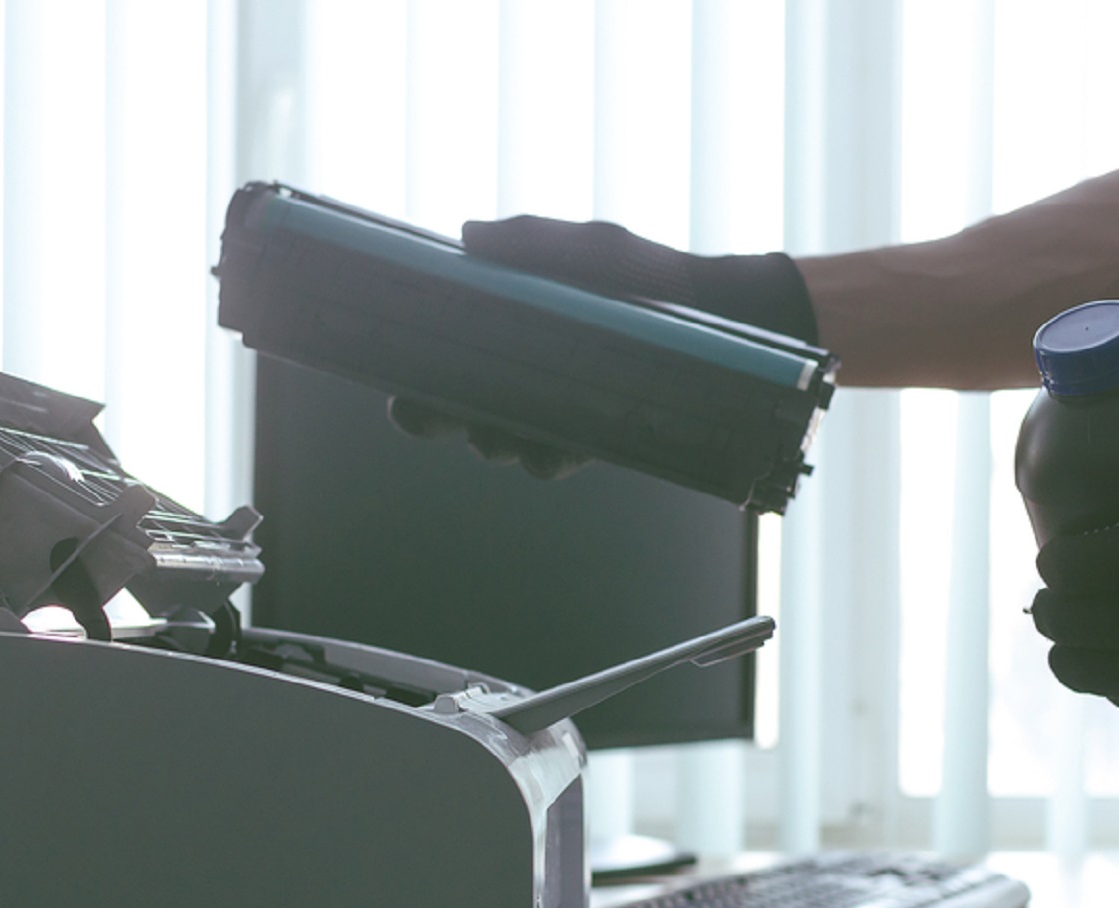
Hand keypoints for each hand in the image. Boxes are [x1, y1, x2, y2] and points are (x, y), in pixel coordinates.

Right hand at [386, 216, 820, 478]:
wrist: (726, 319)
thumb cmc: (652, 276)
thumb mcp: (594, 249)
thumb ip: (534, 242)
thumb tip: (468, 236)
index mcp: (506, 324)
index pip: (441, 349)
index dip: (410, 366)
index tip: (393, 377)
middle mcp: (521, 372)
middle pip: (454, 403)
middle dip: (431, 414)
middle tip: (419, 413)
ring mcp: (554, 408)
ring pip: (498, 438)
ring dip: (487, 440)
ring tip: (490, 435)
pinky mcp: (591, 438)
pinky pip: (551, 459)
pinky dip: (541, 458)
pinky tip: (540, 451)